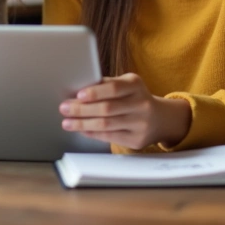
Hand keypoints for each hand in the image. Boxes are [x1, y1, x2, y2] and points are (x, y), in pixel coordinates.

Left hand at [58, 73, 191, 149]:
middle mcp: (141, 104)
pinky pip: (110, 137)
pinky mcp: (137, 140)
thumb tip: (76, 91)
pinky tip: (81, 130)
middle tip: (64, 108)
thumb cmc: (134, 98)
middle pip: (107, 108)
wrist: (160, 119)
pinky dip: (92, 133)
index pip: (114, 88)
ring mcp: (140, 123)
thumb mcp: (126, 85)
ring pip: (106, 125)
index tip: (78, 95)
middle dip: (82, 109)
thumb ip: (105, 85)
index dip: (95, 92)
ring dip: (83, 124)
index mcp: (135, 85)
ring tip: (67, 122)